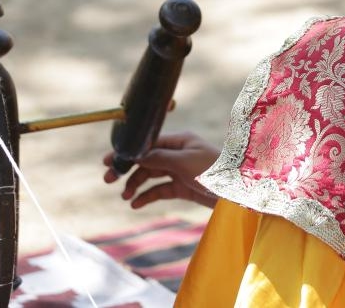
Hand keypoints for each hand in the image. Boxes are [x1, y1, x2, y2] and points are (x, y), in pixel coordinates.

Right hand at [103, 131, 220, 208]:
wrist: (237, 194)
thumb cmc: (214, 171)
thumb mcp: (185, 162)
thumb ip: (159, 157)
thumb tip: (135, 154)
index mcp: (180, 140)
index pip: (147, 143)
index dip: (128, 152)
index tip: (108, 161)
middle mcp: (178, 153)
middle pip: (146, 159)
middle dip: (127, 169)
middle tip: (107, 180)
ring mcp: (180, 170)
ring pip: (151, 175)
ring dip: (136, 184)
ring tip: (126, 197)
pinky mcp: (183, 186)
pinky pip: (160, 189)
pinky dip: (147, 195)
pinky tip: (136, 204)